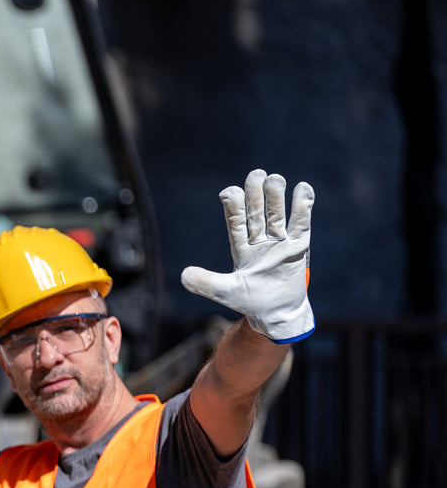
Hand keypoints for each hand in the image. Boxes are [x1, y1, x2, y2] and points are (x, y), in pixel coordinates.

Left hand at [181, 169, 313, 342]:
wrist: (276, 313)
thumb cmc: (250, 301)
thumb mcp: (225, 292)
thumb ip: (206, 283)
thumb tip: (183, 276)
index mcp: (241, 248)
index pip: (235, 222)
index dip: (233, 207)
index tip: (229, 192)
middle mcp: (259, 241)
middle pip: (256, 213)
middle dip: (255, 195)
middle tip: (255, 174)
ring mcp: (279, 243)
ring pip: (277, 215)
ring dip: (276, 198)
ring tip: (275, 179)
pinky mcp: (298, 248)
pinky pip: (301, 225)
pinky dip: (302, 208)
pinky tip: (303, 188)